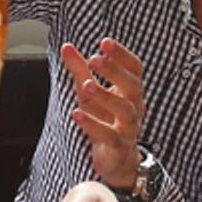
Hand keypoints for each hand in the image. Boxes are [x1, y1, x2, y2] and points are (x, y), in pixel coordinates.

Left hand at [61, 38, 145, 188]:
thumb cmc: (105, 119)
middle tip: (95, 58)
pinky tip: (77, 114)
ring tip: (86, 85)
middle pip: (133, 85)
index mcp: (130, 90)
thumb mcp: (89, 93)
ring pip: (125, 110)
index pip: (134, 68)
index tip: (105, 42)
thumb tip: (66, 46)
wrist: (117, 160)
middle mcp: (135, 106)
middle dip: (115, 71)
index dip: (122, 54)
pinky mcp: (119, 147)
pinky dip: (93, 125)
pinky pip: (110, 136)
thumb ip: (80, 70)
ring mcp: (129, 128)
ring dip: (106, 96)